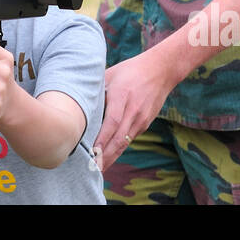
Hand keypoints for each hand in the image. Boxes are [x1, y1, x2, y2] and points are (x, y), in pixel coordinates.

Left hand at [94, 50, 176, 168]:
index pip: (112, 122)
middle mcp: (133, 111)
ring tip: (97, 169)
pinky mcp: (145, 123)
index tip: (91, 152)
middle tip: (91, 170)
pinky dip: (119, 149)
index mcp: (122, 96)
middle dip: (106, 156)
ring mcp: (141, 119)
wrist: (161, 70)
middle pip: (119, 139)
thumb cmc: (130, 70)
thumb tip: (78, 103)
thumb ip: (96, 90)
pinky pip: (130, 138)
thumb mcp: (110, 74)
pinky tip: (108, 157)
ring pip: (125, 142)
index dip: (102, 139)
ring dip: (112, 157)